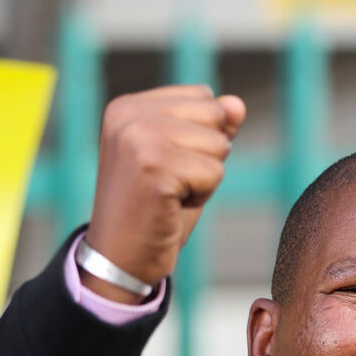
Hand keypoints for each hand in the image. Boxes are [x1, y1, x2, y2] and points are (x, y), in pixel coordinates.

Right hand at [84, 85, 245, 303]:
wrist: (119, 259)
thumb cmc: (153, 210)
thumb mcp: (183, 158)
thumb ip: (210, 125)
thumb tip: (237, 105)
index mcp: (128, 106)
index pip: (203, 96)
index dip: (199, 138)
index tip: (164, 166)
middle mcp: (128, 115)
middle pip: (214, 114)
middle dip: (206, 154)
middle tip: (169, 183)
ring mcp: (138, 140)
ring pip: (219, 144)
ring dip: (205, 177)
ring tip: (170, 195)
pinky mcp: (154, 168)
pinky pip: (215, 172)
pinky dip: (203, 196)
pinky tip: (170, 207)